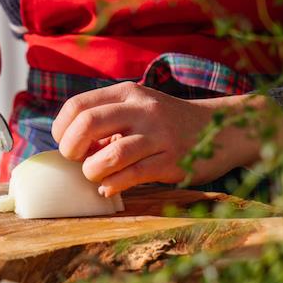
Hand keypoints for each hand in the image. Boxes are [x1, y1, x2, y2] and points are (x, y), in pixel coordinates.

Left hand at [52, 82, 282, 195]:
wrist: (220, 129)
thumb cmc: (166, 124)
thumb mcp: (137, 109)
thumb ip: (106, 121)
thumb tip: (67, 147)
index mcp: (127, 94)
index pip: (78, 106)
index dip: (62, 130)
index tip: (66, 145)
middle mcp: (142, 109)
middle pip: (88, 123)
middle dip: (71, 148)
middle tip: (76, 161)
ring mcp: (159, 135)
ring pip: (112, 154)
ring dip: (93, 171)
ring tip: (95, 177)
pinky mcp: (173, 161)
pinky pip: (133, 175)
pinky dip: (113, 185)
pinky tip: (109, 188)